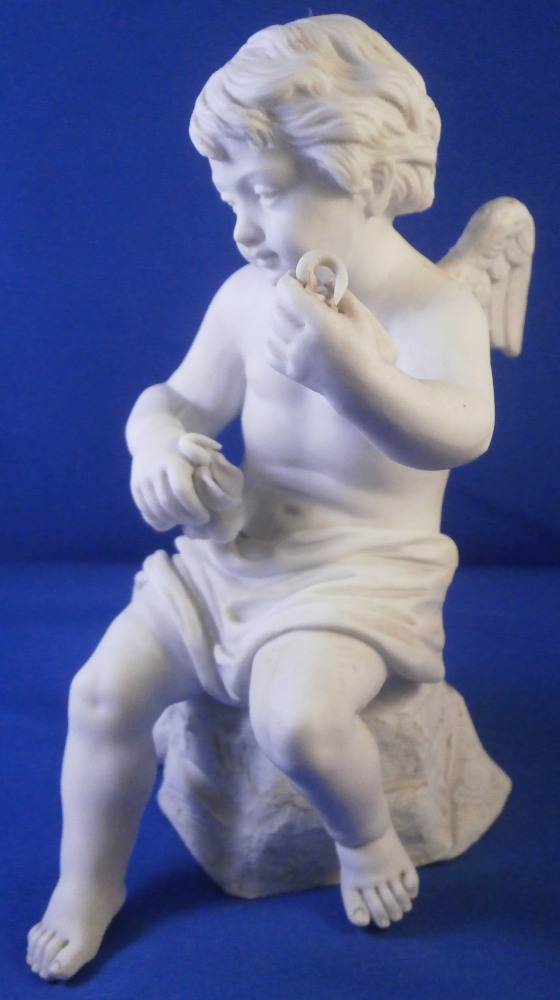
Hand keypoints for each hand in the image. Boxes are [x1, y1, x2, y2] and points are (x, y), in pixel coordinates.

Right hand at [131, 432, 242, 539]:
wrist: (151, 437)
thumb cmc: (183, 446)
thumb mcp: (197, 445)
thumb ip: (205, 454)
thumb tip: (208, 461)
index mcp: (172, 461)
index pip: (181, 491)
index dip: (195, 508)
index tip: (205, 515)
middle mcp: (154, 471)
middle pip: (169, 505)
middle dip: (186, 518)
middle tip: (198, 520)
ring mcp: (141, 481)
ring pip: (157, 512)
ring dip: (174, 521)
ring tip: (186, 520)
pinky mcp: (135, 489)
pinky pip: (147, 513)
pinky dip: (160, 521)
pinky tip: (172, 519)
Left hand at [265, 272, 396, 395]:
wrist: (361, 386)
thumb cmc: (363, 347)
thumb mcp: (358, 315)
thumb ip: (339, 292)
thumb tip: (320, 277)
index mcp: (320, 323)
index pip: (286, 291)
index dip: (289, 280)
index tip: (297, 280)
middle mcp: (304, 340)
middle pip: (277, 307)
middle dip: (286, 297)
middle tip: (298, 297)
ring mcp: (295, 358)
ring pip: (273, 328)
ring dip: (282, 318)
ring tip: (298, 318)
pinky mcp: (292, 372)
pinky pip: (270, 350)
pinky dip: (275, 340)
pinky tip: (288, 337)